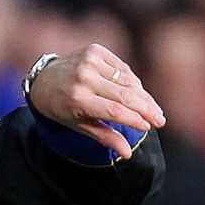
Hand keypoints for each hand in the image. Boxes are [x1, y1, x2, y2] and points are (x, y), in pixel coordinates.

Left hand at [29, 44, 165, 158]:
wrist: (42, 79)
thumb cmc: (62, 107)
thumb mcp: (78, 125)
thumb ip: (104, 137)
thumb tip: (127, 154)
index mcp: (78, 99)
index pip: (115, 111)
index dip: (136, 119)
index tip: (151, 126)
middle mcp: (84, 78)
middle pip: (126, 95)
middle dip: (147, 109)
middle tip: (161, 120)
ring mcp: (89, 61)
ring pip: (128, 80)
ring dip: (143, 95)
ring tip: (153, 109)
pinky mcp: (94, 50)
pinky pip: (122, 67)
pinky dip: (132, 81)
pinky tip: (137, 92)